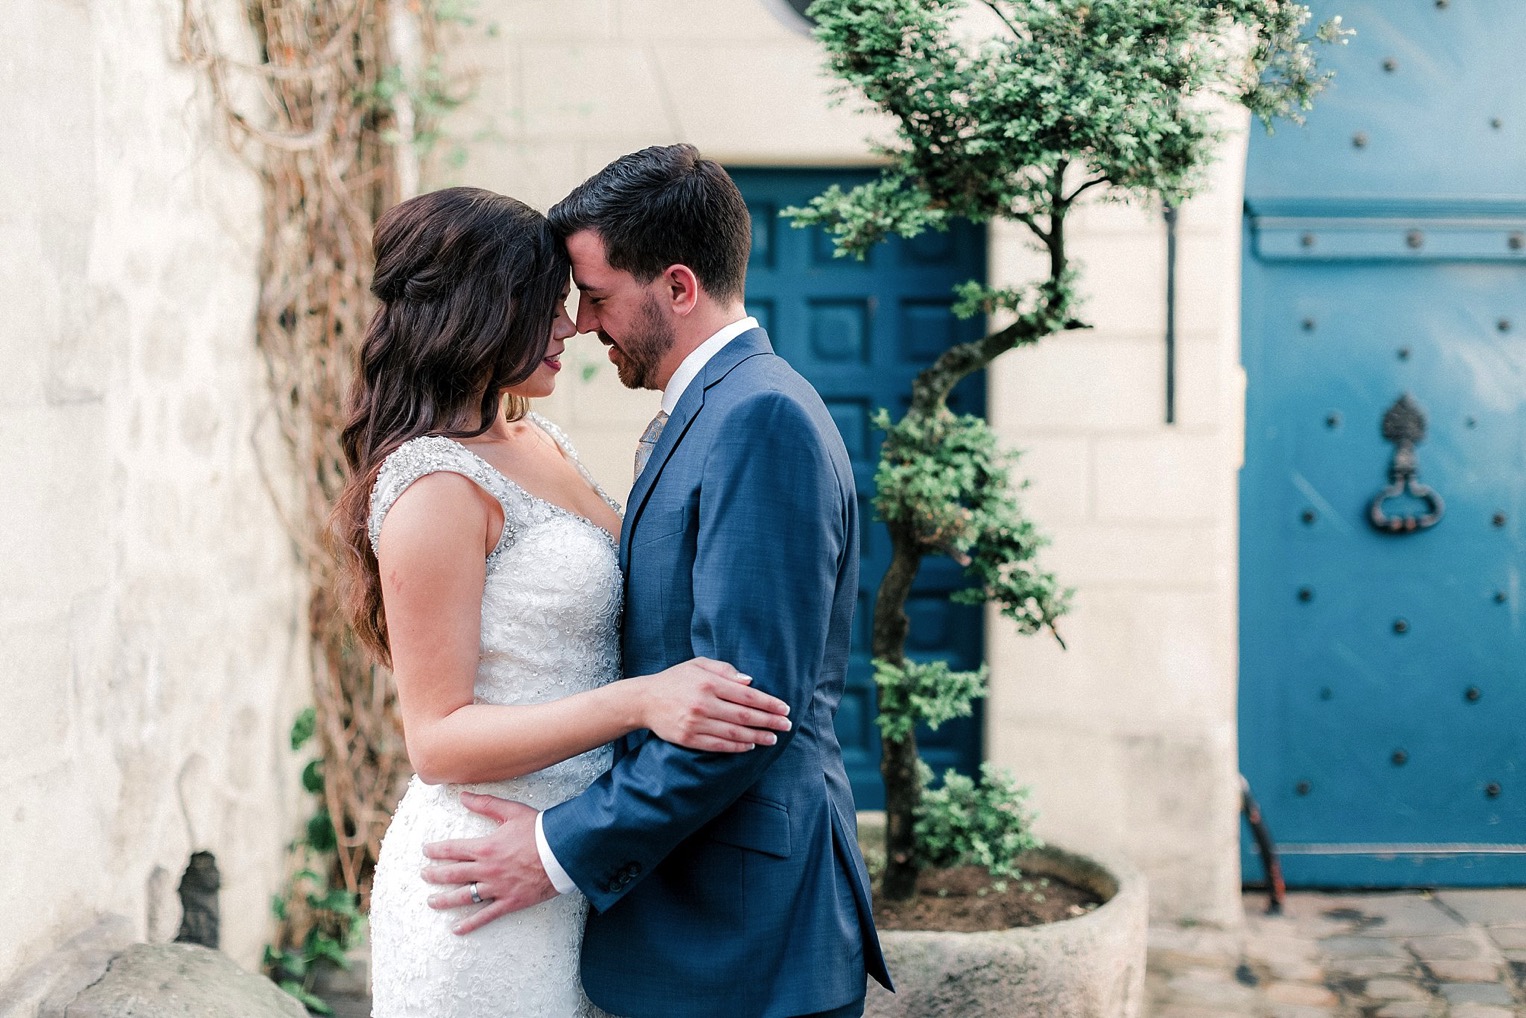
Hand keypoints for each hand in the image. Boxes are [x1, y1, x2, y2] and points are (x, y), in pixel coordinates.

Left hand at [421, 794, 555, 934]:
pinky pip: (485, 915)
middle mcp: (487, 869)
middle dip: (435, 874)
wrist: (563, 851)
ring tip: (431, 901)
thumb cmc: (539, 830)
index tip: (426, 851)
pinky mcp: (510, 901)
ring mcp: (497, 888)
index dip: (436, 850)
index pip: (453, 849)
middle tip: (423, 875)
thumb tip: (463, 796)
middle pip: (454, 874)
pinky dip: (470, 924)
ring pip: (464, 896)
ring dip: (445, 900)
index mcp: (486, 847)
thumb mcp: (512, 811)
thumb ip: (486, 804)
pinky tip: (456, 929)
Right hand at [637, 656, 791, 752]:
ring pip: (734, 733)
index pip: (747, 695)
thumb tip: (750, 681)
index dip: (769, 703)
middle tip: (787, 725)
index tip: (785, 708)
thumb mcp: (698, 664)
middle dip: (770, 721)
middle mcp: (703, 703)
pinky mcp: (688, 738)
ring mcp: (695, 723)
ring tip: (772, 738)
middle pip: (745, 716)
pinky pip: (718, 745)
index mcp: (709, 683)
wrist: (644, 700)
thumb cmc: (676, 679)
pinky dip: (737, 746)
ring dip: (757, 736)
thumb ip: (725, 670)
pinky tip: (750, 745)